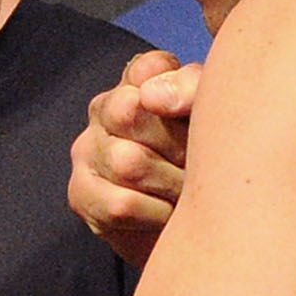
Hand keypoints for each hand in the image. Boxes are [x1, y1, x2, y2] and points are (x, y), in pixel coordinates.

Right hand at [69, 49, 194, 266]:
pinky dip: (155, 213)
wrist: (204, 226)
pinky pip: (120, 204)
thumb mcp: (215, 117)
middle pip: (129, 112)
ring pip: (126, 162)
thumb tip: (149, 96)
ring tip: (187, 191)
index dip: (181, 92)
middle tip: (198, 164)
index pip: (149, 69)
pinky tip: (168, 213)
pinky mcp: (80, 193)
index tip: (201, 117)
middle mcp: (105, 107)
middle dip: (175, 145)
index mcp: (140, 80)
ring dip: (170, 183)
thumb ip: (191, 88)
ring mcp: (87, 150)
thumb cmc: (213, 164)